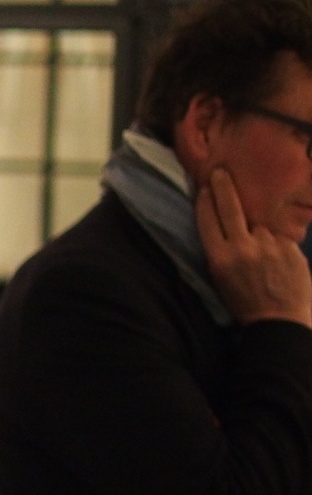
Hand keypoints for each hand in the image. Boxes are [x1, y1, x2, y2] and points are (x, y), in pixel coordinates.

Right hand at [197, 169, 311, 327]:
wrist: (279, 321)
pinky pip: (280, 239)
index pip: (208, 221)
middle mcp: (243, 248)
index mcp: (220, 258)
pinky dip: (277, 246)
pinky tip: (278, 263)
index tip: (204, 187)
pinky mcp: (290, 248)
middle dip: (224, 188)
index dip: (205, 202)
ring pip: (260, 227)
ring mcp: (269, 246)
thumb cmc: (244, 304)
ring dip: (259, 235)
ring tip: (263, 255)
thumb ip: (222, 253)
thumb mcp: (220, 280)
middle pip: (230, 208)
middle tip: (221, 172)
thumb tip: (229, 231)